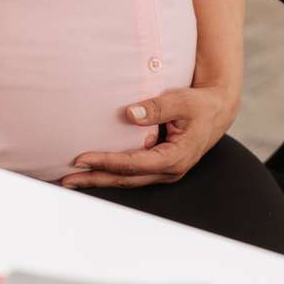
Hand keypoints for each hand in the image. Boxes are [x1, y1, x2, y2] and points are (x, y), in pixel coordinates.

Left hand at [60, 85, 237, 188]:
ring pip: (125, 181)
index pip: (134, 164)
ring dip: (98, 180)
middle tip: (66, 179)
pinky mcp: (157, 168)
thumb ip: (157, 107)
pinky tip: (91, 172)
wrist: (216, 112)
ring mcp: (163, 173)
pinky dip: (109, 174)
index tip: (82, 158)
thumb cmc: (199, 105)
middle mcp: (168, 171)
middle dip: (94, 179)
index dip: (107, 162)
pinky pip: (129, 175)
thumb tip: (129, 114)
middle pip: (124, 179)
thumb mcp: (181, 101)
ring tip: (71, 180)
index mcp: (175, 157)